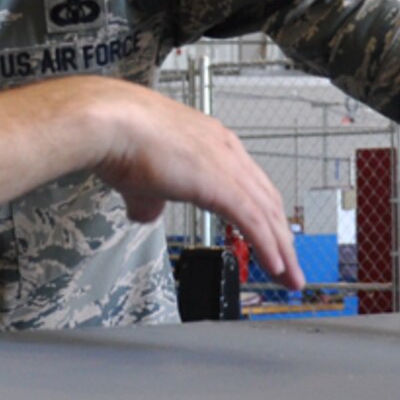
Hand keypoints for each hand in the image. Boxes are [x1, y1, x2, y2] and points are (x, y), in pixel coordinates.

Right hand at [84, 83, 303, 291]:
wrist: (110, 123)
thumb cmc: (118, 138)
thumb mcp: (139, 178)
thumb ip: (149, 199)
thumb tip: (147, 214)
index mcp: (210, 142)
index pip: (250, 184)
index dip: (264, 214)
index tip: (270, 237)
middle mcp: (225, 150)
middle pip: (268, 200)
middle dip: (281, 236)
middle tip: (289, 265)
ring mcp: (226, 164)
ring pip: (267, 213)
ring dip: (281, 249)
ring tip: (289, 276)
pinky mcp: (220, 183)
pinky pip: (253, 221)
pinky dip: (266, 246)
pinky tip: (274, 265)